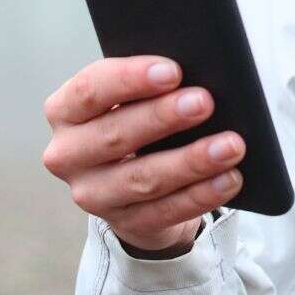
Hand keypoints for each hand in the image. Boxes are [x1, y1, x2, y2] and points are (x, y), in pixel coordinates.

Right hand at [41, 55, 246, 254]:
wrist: (128, 182)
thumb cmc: (132, 121)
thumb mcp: (127, 99)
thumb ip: (148, 86)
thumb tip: (194, 75)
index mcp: (65, 111)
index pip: (89, 90)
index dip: (130, 79)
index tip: (172, 71)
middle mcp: (68, 155)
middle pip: (115, 135)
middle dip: (164, 117)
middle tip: (205, 102)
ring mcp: (92, 194)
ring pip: (143, 179)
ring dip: (191, 161)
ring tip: (230, 145)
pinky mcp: (123, 223)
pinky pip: (166, 211)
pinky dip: (201, 195)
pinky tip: (228, 178)